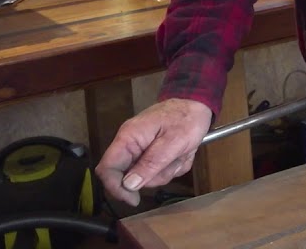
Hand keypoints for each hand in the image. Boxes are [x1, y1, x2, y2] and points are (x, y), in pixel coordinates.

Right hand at [96, 98, 212, 206]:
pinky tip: (183, 154)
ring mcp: (141, 149)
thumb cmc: (187, 117)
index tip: (133, 200)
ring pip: (147, 176)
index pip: (107, 168)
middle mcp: (130, 145)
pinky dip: (173, 166)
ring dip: (168, 171)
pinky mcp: (152, 154)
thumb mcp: (174, 141)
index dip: (116, 188)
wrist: (198, 104)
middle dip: (154, 176)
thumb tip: (129, 185)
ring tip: (182, 154)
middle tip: (173, 164)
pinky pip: (159, 171)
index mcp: (128, 138)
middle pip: (129, 176)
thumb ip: (151, 163)